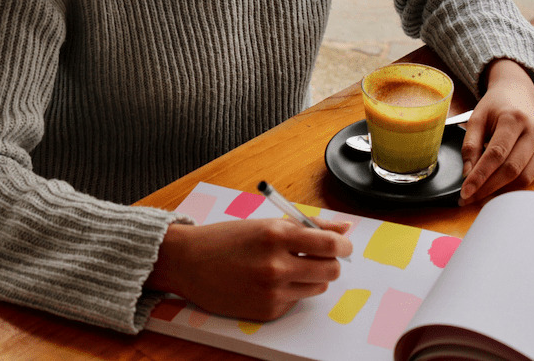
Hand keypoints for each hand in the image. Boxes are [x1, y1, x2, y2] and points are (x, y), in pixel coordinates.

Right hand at [146, 217, 351, 320]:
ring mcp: (272, 291)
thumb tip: (345, 229)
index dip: (343, 245)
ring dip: (313, 277)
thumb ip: (309, 226)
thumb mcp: (267, 223)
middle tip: (320, 257)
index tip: (344, 245)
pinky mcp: (267, 310)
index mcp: (276, 234)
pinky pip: (297, 300)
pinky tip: (270, 281)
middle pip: (331, 269)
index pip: (330, 244)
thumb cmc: (227, 239)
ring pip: (318, 287)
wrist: (188, 262)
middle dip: (331, 262)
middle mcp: (276, 264)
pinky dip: (292, 290)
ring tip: (290, 267)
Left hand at [459, 59, 533, 204]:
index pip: (496, 154)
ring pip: (524, 177)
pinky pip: (532, 176)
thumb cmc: (495, 107)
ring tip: (480, 196)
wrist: (519, 94)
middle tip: (468, 199)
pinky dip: (513, 185)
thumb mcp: (476, 119)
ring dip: (500, 191)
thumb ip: (470, 145)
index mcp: (513, 119)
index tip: (465, 192)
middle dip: (487, 188)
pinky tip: (497, 186)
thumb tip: (467, 173)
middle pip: (511, 169)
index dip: (480, 176)